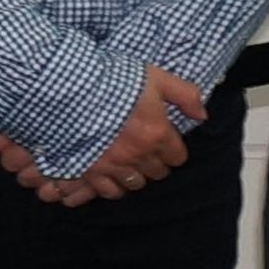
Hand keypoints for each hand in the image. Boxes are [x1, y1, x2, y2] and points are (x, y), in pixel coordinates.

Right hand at [0, 67, 207, 206]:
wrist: (66, 87)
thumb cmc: (110, 80)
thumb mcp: (154, 77)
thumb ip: (185, 95)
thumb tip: (202, 115)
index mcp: (157, 133)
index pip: (177, 157)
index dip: (172, 149)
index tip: (163, 140)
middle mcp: (137, 154)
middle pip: (157, 172)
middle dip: (155, 162)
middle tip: (145, 150)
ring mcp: (112, 165)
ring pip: (135, 183)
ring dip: (135, 174)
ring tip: (128, 163)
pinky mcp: (88, 170)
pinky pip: (108, 191)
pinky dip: (112, 186)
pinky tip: (109, 174)